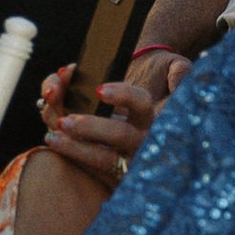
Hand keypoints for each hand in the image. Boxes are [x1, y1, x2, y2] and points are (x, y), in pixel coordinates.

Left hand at [40, 52, 187, 184]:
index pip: (140, 104)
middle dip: (92, 128)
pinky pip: (89, 164)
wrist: (149, 88)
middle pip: (120, 136)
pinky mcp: (110, 167)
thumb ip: (179, 72)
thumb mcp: (173, 68)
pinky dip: (69, 151)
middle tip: (66, 120)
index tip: (99, 88)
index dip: (122, 96)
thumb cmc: (156, 76)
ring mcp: (126, 155)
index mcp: (154, 115)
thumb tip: (182, 81)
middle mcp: (142, 138)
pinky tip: (52, 139)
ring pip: (102, 158)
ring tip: (52, 135)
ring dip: (75, 148)